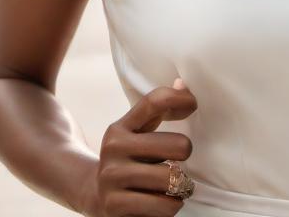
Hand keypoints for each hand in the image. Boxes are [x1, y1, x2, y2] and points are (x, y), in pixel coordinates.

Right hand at [87, 78, 197, 215]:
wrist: (94, 196)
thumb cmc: (130, 158)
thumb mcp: (139, 132)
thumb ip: (159, 109)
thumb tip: (182, 84)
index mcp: (120, 128)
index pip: (154, 101)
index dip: (180, 98)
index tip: (194, 105)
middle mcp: (113, 149)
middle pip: (177, 145)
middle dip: (184, 155)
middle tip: (179, 161)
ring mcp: (112, 178)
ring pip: (171, 178)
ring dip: (179, 186)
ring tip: (172, 185)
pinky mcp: (114, 206)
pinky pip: (163, 206)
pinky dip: (171, 206)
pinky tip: (163, 202)